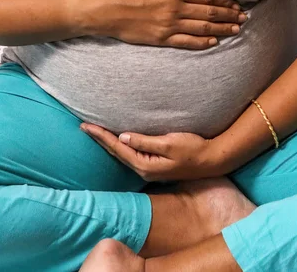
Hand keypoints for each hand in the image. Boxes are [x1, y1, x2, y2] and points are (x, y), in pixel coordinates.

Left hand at [80, 123, 222, 180]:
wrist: (213, 160)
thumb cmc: (194, 148)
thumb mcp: (169, 142)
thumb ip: (144, 141)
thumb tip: (121, 137)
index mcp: (144, 165)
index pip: (116, 147)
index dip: (100, 136)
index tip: (85, 126)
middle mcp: (143, 169)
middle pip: (115, 152)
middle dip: (99, 139)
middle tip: (83, 127)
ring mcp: (148, 169)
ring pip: (121, 154)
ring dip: (107, 143)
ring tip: (94, 132)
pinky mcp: (153, 165)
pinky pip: (130, 154)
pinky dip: (119, 146)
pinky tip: (115, 141)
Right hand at [81, 0, 247, 49]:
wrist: (102, 10)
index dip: (225, 1)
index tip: (237, 3)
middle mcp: (174, 8)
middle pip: (209, 12)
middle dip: (229, 15)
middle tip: (244, 18)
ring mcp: (168, 25)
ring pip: (202, 28)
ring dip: (222, 29)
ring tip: (237, 29)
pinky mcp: (160, 38)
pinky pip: (186, 42)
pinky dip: (202, 42)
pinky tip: (214, 42)